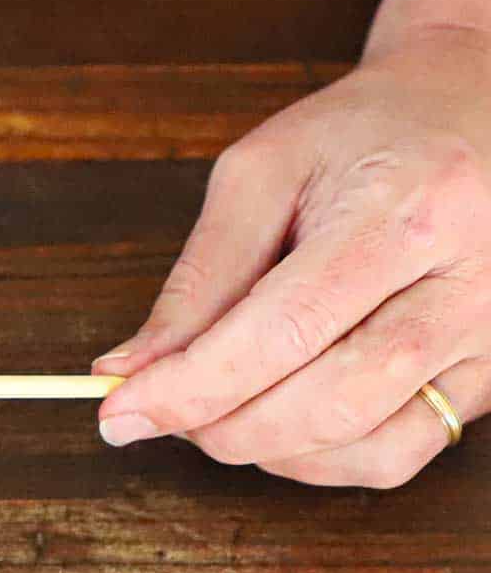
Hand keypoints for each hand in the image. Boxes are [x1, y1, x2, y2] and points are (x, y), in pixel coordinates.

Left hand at [94, 26, 490, 487]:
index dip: (191, 387)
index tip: (119, 413)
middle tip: (161, 412)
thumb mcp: (263, 174)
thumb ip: (200, 277)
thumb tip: (130, 368)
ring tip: (215, 410)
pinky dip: (319, 461)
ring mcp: (490, 337)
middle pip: (328, 402)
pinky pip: (399, 455)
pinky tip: (277, 424)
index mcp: (407, 212)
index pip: (284, 331)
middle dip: (221, 426)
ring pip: (366, 446)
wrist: (474, 111)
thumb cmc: (363, 134)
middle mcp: (469, 284)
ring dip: (265, 449)